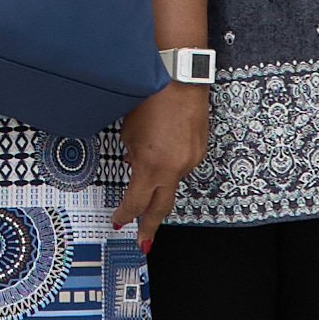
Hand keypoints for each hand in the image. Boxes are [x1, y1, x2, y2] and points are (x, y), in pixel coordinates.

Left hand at [109, 83, 204, 242]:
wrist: (180, 78)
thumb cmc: (151, 97)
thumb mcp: (129, 131)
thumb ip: (132, 156)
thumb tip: (135, 166)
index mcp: (151, 165)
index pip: (136, 203)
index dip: (125, 215)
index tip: (118, 221)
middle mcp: (174, 168)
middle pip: (161, 208)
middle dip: (150, 226)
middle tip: (143, 241)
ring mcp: (190, 161)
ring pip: (172, 182)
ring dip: (159, 183)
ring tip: (150, 160)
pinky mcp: (200, 151)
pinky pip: (182, 165)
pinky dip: (171, 163)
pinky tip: (164, 147)